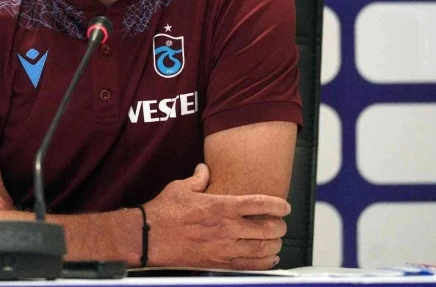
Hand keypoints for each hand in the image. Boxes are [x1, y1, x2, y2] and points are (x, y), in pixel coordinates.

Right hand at [143, 163, 289, 269]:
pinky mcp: (219, 263)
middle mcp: (227, 227)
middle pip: (267, 228)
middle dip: (279, 226)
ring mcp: (225, 248)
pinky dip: (264, 263)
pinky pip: (250, 266)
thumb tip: (204, 170)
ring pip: (262, 248)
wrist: (150, 237)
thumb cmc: (165, 212)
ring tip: (276, 240)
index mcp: (221, 206)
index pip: (259, 204)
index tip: (284, 206)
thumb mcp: (181, 187)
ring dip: (274, 244)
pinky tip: (269, 259)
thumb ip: (198, 178)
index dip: (277, 205)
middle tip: (281, 224)